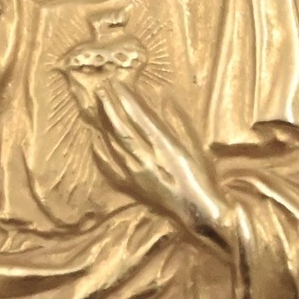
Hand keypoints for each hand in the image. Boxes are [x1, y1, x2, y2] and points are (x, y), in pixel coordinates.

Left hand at [92, 80, 235, 255]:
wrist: (199, 214)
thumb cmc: (202, 178)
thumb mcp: (197, 146)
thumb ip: (180, 121)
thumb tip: (166, 97)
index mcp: (165, 147)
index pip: (139, 117)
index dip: (126, 100)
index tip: (116, 84)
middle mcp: (148, 159)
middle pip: (122, 129)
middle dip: (110, 107)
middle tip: (100, 88)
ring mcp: (138, 174)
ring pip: (114, 145)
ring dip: (104, 124)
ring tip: (97, 107)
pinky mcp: (133, 186)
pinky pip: (111, 167)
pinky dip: (102, 152)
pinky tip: (95, 140)